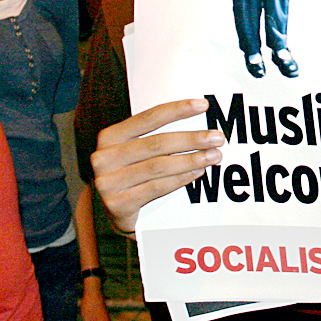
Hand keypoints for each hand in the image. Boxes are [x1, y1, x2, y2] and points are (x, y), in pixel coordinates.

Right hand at [91, 99, 221, 231]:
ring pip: (158, 166)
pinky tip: (197, 173)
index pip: (148, 118)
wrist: (119, 215)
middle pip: (157, 143)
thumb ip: (157, 137)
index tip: (202, 106)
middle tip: (216, 138)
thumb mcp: (137, 153)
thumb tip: (198, 123)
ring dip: (191, 160)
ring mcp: (108, 183)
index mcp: (109, 137)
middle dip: (191, 139)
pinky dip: (180, 179)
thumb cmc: (134, 177)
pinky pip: (157, 187)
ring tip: (213, 156)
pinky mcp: (118, 204)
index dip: (177, 110)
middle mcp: (104, 158)